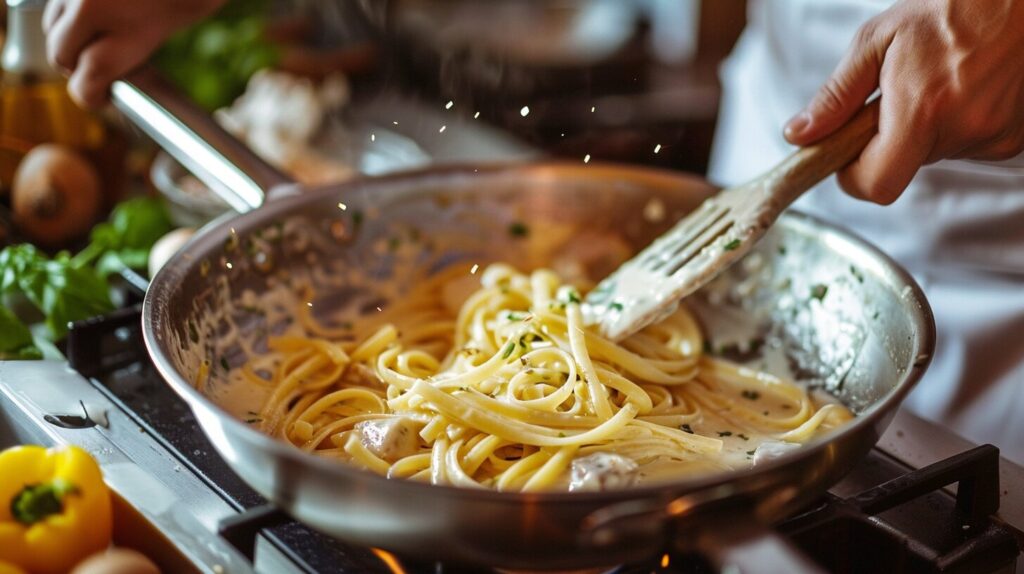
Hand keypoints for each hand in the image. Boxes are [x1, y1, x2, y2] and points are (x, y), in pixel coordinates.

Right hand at [43, 0, 225, 107]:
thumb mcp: (180, 16)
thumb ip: (137, 44)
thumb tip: (106, 68)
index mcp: (129, 31)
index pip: (87, 81)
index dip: (91, 95)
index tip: (100, 96)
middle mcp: (92, 7)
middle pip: (60, 54)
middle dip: (77, 65)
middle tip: (99, 67)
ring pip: (52, 24)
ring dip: (69, 34)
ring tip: (101, 31)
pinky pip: (56, 0)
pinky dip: (70, 8)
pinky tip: (100, 7)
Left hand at [783, 0, 1023, 203]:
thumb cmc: (951, 6)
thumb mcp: (877, 41)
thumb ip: (836, 96)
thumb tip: (800, 135)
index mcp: (922, 108)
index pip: (876, 184)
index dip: (853, 177)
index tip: (847, 154)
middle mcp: (963, 128)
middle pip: (902, 167)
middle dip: (889, 141)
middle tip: (899, 95)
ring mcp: (995, 136)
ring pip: (935, 154)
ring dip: (925, 129)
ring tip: (940, 82)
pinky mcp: (1015, 139)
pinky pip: (968, 146)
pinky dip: (957, 125)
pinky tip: (966, 87)